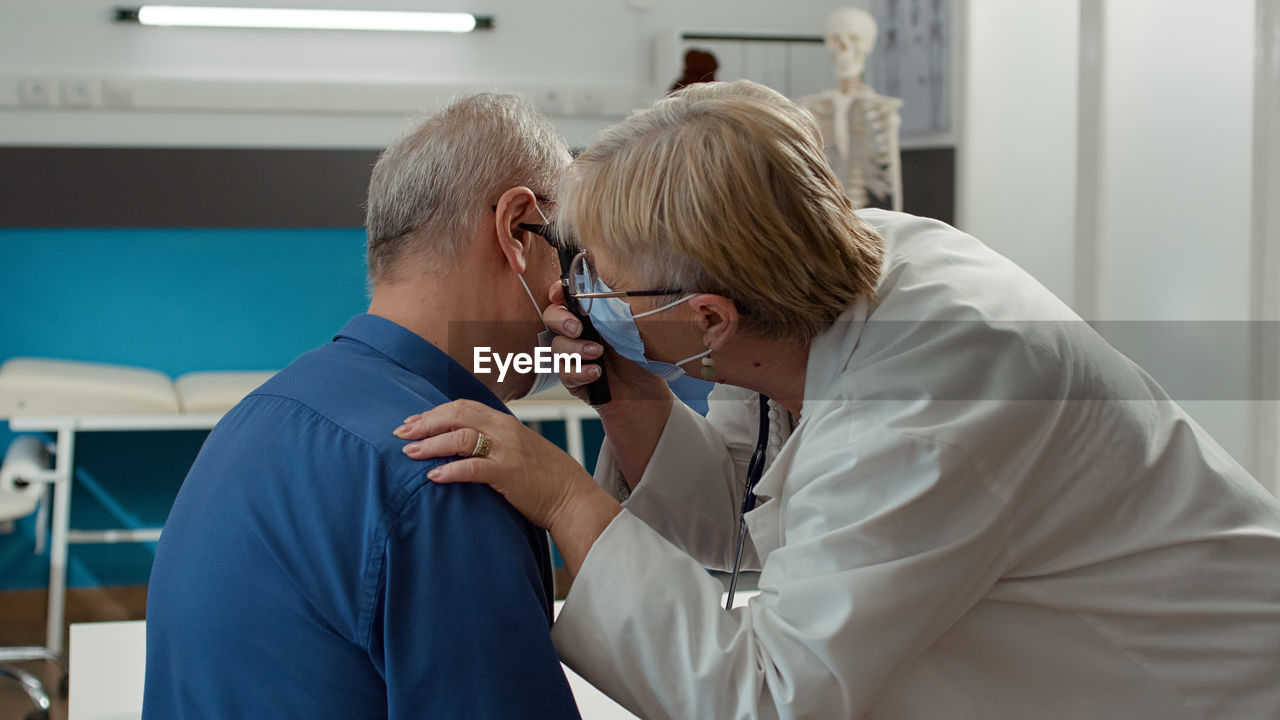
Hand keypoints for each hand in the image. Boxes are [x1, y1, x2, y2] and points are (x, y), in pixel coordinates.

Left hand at [396, 400, 618, 547]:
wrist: (572, 497)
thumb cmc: (543, 477)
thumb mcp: (519, 449)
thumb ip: (494, 441)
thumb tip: (462, 444)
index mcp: (505, 422)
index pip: (464, 406)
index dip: (435, 412)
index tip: (412, 421)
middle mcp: (505, 430)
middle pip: (457, 415)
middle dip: (426, 423)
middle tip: (401, 433)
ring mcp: (507, 451)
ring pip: (460, 437)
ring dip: (431, 444)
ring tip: (410, 453)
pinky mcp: (507, 474)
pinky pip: (472, 468)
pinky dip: (449, 470)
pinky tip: (432, 477)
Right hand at [542, 282, 669, 404]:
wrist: (646, 390)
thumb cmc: (641, 354)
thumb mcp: (630, 323)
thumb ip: (611, 304)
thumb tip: (598, 282)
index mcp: (590, 313)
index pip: (565, 297)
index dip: (557, 292)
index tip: (560, 294)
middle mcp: (578, 332)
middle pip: (551, 318)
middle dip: (560, 320)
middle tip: (576, 328)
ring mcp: (573, 355)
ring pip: (557, 347)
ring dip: (576, 349)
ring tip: (598, 354)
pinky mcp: (573, 378)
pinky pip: (565, 373)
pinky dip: (580, 372)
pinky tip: (596, 373)